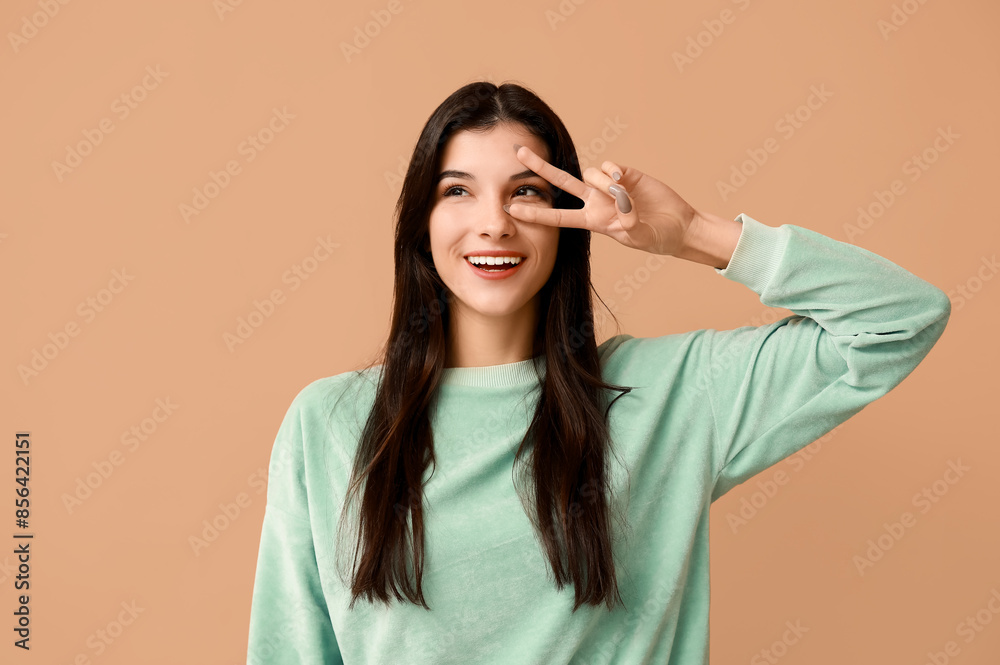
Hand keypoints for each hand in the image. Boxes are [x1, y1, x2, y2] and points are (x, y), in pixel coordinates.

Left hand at [506, 144, 698, 256]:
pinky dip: (613, 171)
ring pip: (590, 173)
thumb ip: (628, 223)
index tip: (511, 210)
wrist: (678, 226)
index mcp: (592, 221)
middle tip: (518, 152)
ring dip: (602, 183)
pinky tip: (624, 180)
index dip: (535, 214)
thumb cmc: (656, 238)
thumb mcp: (638, 237)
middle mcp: (596, 201)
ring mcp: (610, 186)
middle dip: (540, 167)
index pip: (557, 217)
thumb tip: (621, 202)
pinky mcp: (626, 174)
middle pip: (561, 182)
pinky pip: (609, 166)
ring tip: (623, 196)